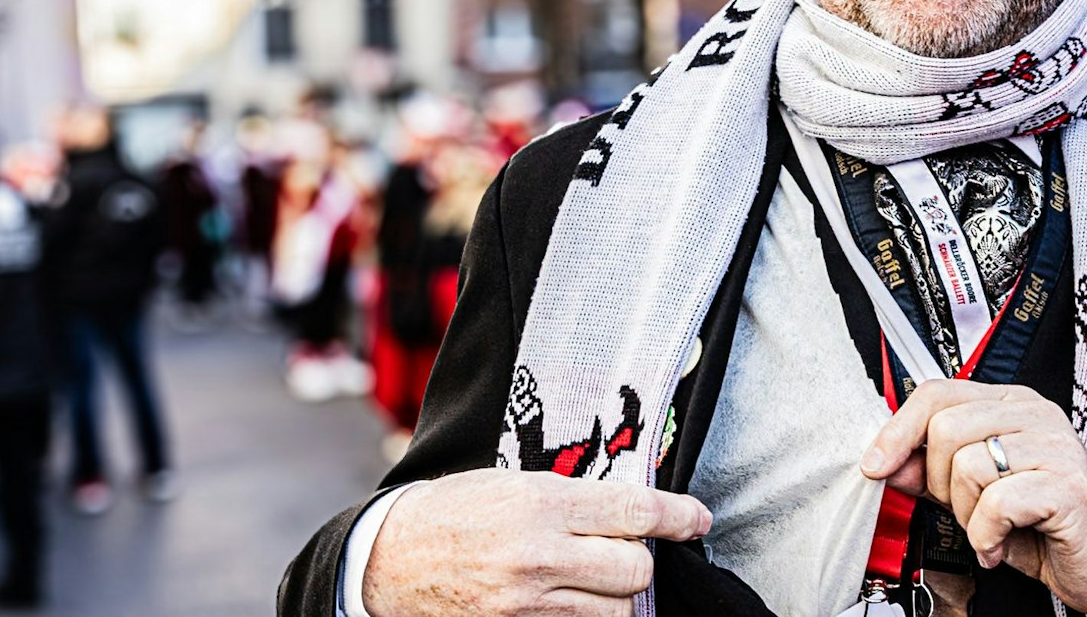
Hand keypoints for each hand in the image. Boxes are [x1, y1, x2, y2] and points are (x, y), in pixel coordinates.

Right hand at [363, 469, 711, 615]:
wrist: (389, 559)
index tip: (697, 519)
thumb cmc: (455, 510)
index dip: (679, 516)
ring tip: (591, 571)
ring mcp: (527, 600)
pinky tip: (573, 594)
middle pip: (635, 569)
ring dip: (617, 591)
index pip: (635, 511)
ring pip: (615, 607)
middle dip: (641, 559)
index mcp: (541, 502)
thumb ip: (574, 497)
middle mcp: (539, 553)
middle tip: (624, 547)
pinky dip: (588, 612)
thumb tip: (635, 508)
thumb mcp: (515, 482)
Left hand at [860, 379, 1086, 616]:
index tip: (876, 464)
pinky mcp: (1067, 485)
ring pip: (967, 464)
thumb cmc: (1048, 527)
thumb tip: (888, 461)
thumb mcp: (978, 497)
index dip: (898, 429)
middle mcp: (1034, 416)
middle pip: (945, 428)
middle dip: (941, 484)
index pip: (938, 393)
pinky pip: (996, 502)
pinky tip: (1000, 544)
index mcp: (1011, 406)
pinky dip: (986, 534)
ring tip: (989, 529)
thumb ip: (934, 474)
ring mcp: (1055, 446)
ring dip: (967, 514)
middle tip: (966, 512)